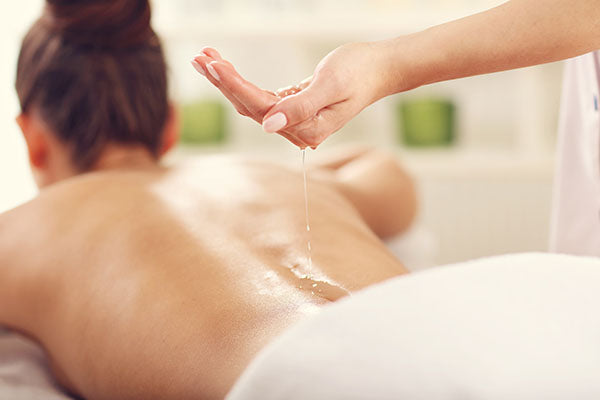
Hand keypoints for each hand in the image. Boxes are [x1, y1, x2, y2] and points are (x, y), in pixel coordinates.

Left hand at [192, 43, 389, 147]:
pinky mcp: (293, 108)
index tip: (213, 64)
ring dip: (227, 80)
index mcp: (306, 128)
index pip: (261, 108)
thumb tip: (267, 124)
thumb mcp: (331, 86)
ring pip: (251, 102)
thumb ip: (301, 107)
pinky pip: (260, 96)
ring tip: (204, 58)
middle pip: (250, 107)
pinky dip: (241, 81)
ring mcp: (294, 120)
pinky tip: (225, 69)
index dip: (235, 86)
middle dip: (223, 81)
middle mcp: (297, 129)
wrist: (380, 69)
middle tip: (199, 56)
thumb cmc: (360, 73)